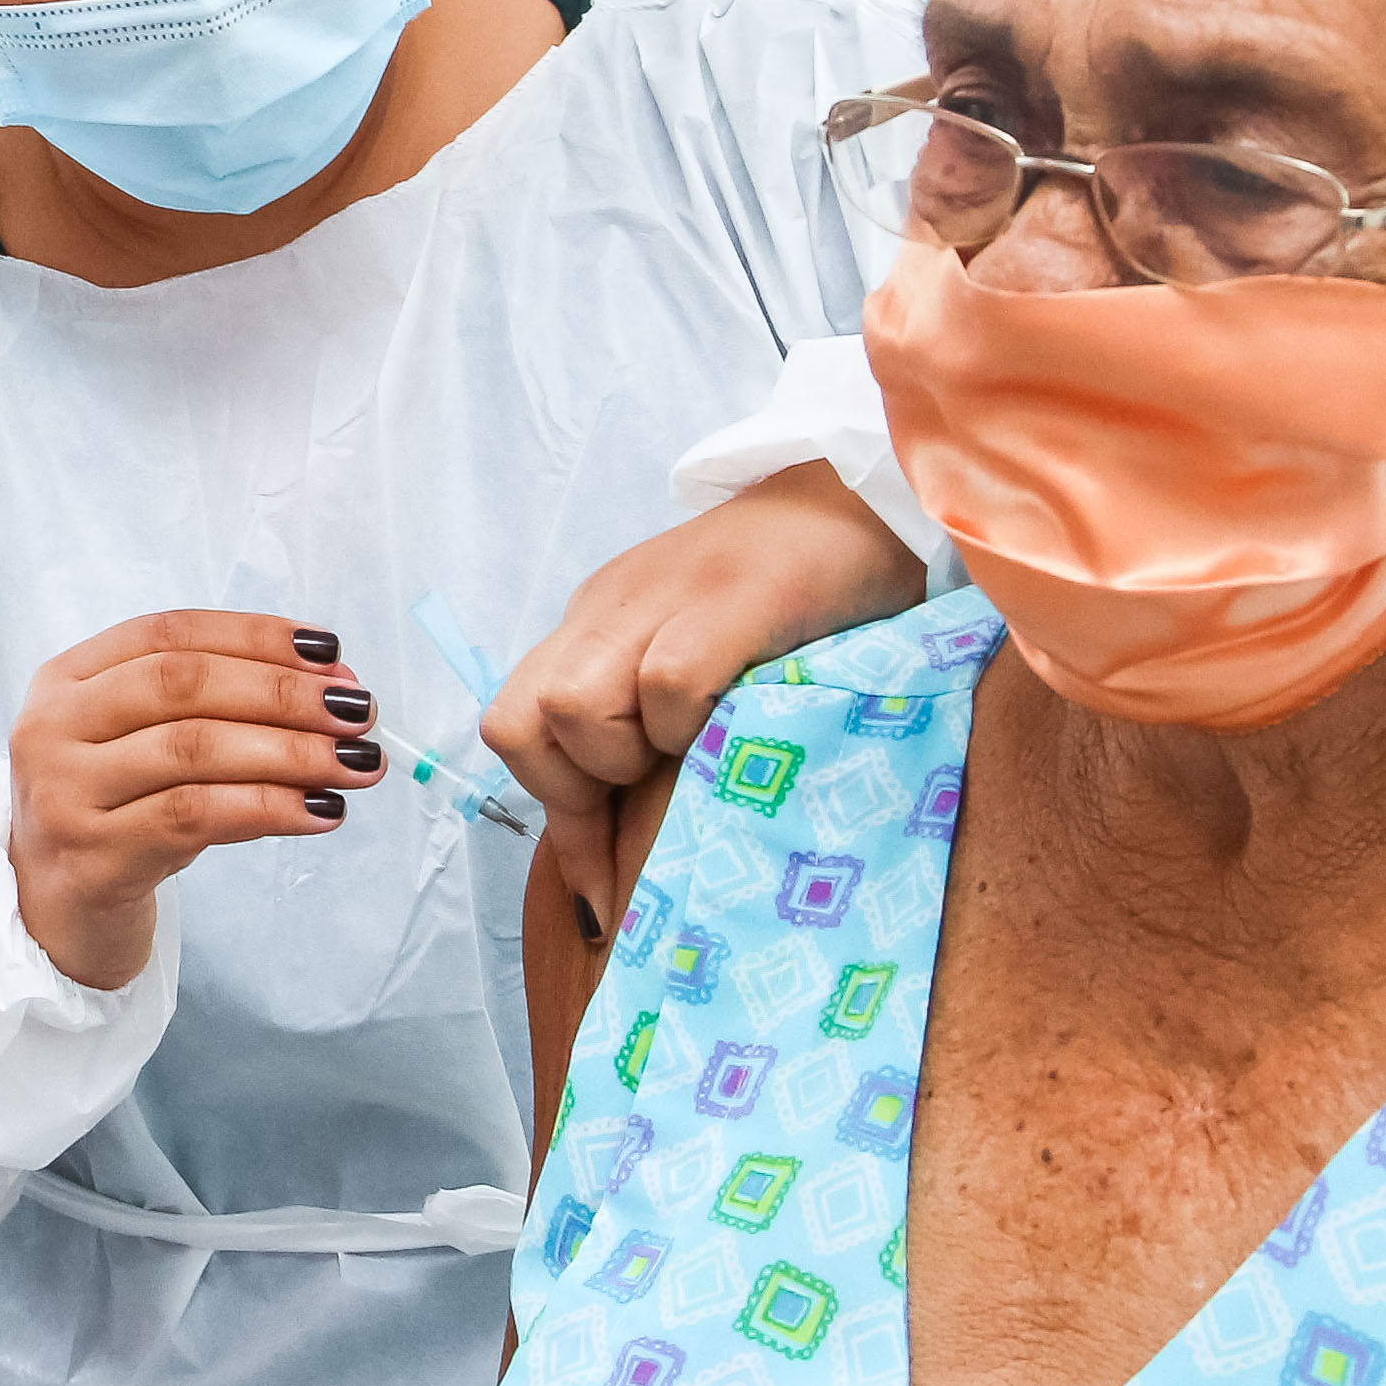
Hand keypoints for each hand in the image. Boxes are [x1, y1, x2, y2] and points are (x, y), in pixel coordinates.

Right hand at [6, 611, 385, 990]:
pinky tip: (320, 812)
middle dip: (282, 693)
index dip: (255, 636)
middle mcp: (51, 728)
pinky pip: (195, 817)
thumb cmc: (117, 816)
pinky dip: (269, 807)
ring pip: (193, 749)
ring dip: (291, 753)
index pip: (168, 633)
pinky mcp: (92, 859)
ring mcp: (64, 794)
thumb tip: (335, 691)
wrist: (53, 914)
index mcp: (65, 680)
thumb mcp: (147, 747)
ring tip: (357, 763)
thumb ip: (220, 711)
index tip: (330, 652)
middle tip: (358, 711)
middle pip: (181, 684)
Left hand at [483, 464, 923, 941]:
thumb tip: (627, 850)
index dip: (559, 821)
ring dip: (629, 755)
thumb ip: (653, 721)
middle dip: (577, 789)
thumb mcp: (699, 652)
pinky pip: (667, 682)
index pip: (519, 728)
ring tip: (699, 747)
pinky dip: (690, 723)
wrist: (866, 491)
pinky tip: (740, 721)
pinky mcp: (733, 597)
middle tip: (654, 789)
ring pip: (571, 707)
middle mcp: (611, 610)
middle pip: (520, 724)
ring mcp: (665, 599)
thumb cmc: (798, 594)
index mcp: (596, 625)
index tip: (600, 893)